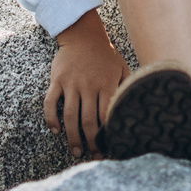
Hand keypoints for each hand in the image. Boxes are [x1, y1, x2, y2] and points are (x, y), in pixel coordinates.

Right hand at [44, 13, 128, 156]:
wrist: (83, 35)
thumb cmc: (105, 54)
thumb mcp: (121, 67)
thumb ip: (128, 85)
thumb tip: (139, 103)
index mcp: (106, 84)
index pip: (107, 115)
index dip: (108, 133)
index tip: (110, 147)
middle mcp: (89, 86)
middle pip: (88, 121)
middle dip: (91, 141)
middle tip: (93, 155)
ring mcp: (71, 84)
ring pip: (69, 116)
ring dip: (72, 136)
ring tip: (76, 151)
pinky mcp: (57, 81)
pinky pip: (50, 102)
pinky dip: (51, 118)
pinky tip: (55, 130)